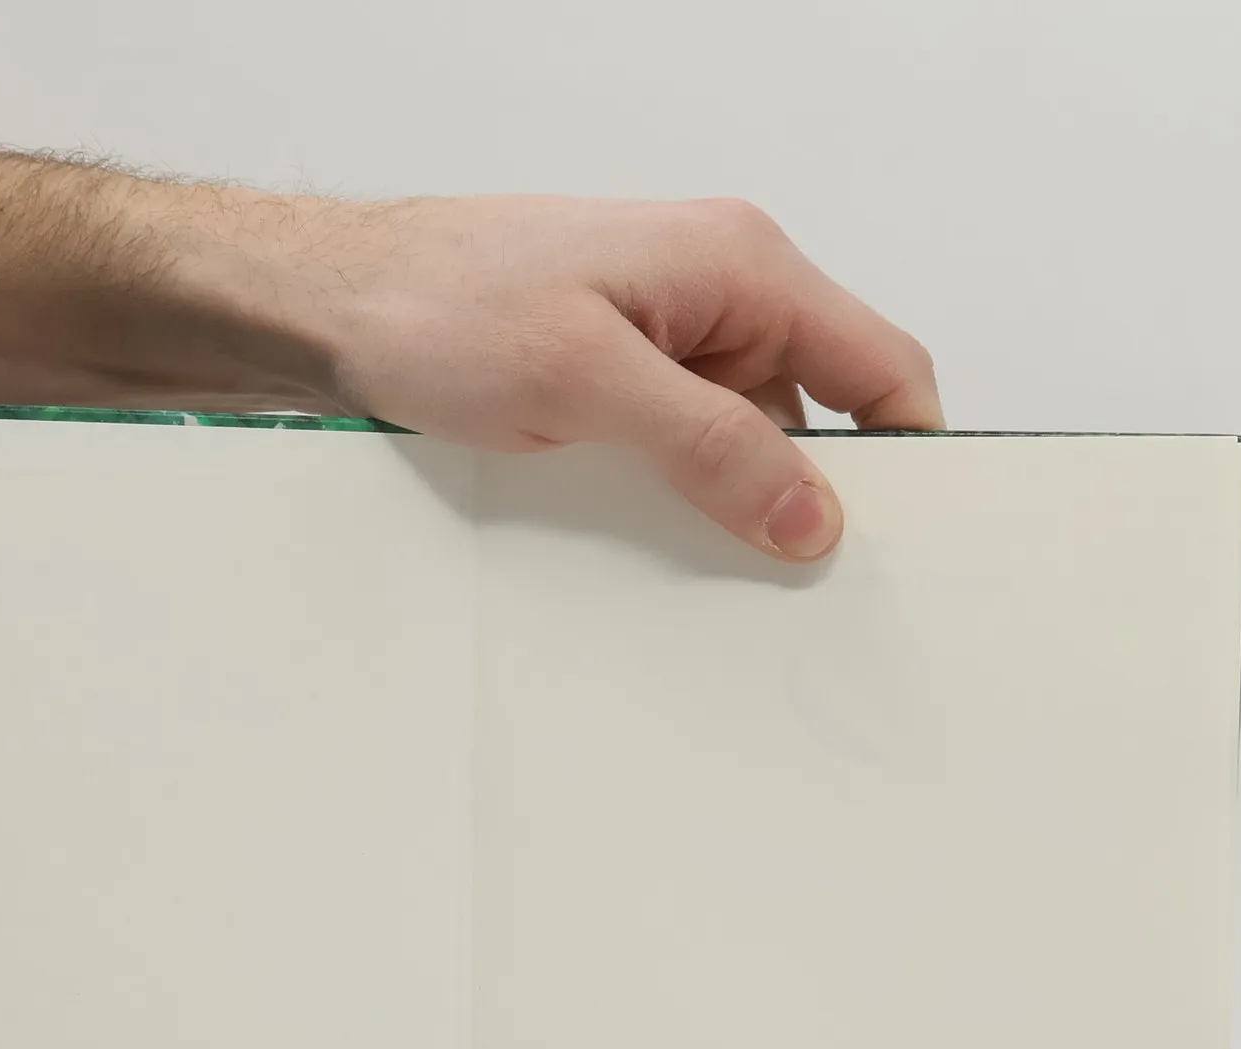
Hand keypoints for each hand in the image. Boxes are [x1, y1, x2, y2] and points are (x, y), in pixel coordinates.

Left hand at [288, 194, 943, 559]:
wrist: (334, 306)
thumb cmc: (441, 307)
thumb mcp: (583, 380)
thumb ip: (708, 443)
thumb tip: (813, 513)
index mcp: (739, 267)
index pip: (877, 363)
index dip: (906, 454)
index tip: (901, 545)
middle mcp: (718, 297)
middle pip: (818, 413)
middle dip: (814, 498)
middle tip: (798, 591)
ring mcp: (668, 341)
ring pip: (748, 442)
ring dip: (735, 507)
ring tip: (712, 579)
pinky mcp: (622, 381)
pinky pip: (684, 451)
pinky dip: (680, 500)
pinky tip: (655, 551)